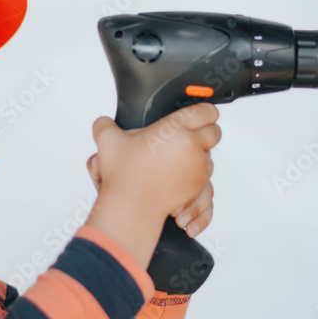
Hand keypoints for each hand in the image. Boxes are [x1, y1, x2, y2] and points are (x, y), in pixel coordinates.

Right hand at [83, 102, 220, 270]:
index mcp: (175, 129)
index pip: (205, 111)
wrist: (130, 207)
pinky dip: (197, 179)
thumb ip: (105, 125)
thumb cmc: (123, 175)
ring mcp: (198, 168)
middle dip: (206, 133)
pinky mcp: (197, 187)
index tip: (199, 114)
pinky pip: (207, 179)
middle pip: (215, 132)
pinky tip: (185, 178)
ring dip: (199, 157)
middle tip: (192, 136)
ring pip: (211, 157)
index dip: (205, 111)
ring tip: (180, 160)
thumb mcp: (108, 142)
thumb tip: (103, 122)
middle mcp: (192, 147)